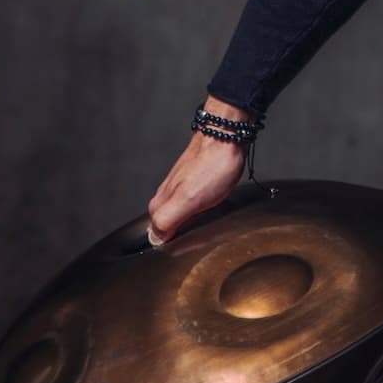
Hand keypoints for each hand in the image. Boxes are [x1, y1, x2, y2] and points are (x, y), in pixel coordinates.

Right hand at [146, 97, 257, 244]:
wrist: (227, 135)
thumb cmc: (212, 166)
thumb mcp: (188, 200)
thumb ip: (167, 220)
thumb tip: (154, 240)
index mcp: (160, 203)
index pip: (156, 235)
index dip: (171, 244)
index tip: (186, 247)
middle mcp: (166, 194)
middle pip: (167, 225)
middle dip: (183, 234)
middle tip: (200, 237)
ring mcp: (180, 186)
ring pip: (181, 213)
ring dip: (193, 221)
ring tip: (207, 224)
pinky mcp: (195, 179)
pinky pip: (194, 201)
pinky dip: (202, 208)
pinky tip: (212, 208)